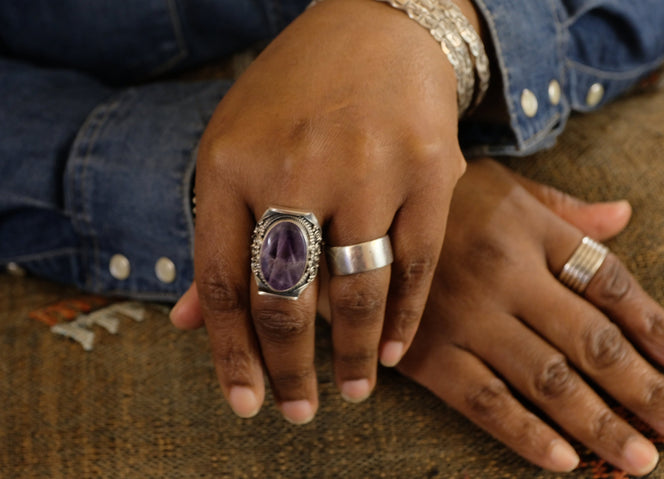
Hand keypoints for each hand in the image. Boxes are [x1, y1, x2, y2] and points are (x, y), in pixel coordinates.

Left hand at [180, 0, 472, 422]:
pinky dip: (406, 317)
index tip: (246, 403)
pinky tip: (396, 350)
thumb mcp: (233, 150)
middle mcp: (293, 168)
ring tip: (353, 391)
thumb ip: (215, 238)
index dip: (231, 355)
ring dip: (355, 356)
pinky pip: (417, 263)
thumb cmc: (292, 95)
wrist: (374, 23)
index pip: (223, 284)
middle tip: (297, 412)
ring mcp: (366, 167)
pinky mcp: (428, 167)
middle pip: (285, 299)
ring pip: (357, 291)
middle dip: (290, 370)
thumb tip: (186, 322)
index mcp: (229, 165)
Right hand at [396, 159, 661, 474]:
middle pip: (589, 339)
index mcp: (528, 229)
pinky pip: (484, 399)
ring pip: (545, 378)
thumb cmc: (437, 198)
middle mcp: (505, 273)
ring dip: (597, 422)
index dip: (654, 327)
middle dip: (641, 389)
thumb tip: (623, 217)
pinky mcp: (426, 350)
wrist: (354, 212)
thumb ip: (563, 208)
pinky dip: (526, 433)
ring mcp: (464, 315)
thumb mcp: (501, 186)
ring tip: (640, 458)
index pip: (609, 281)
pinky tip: (565, 459)